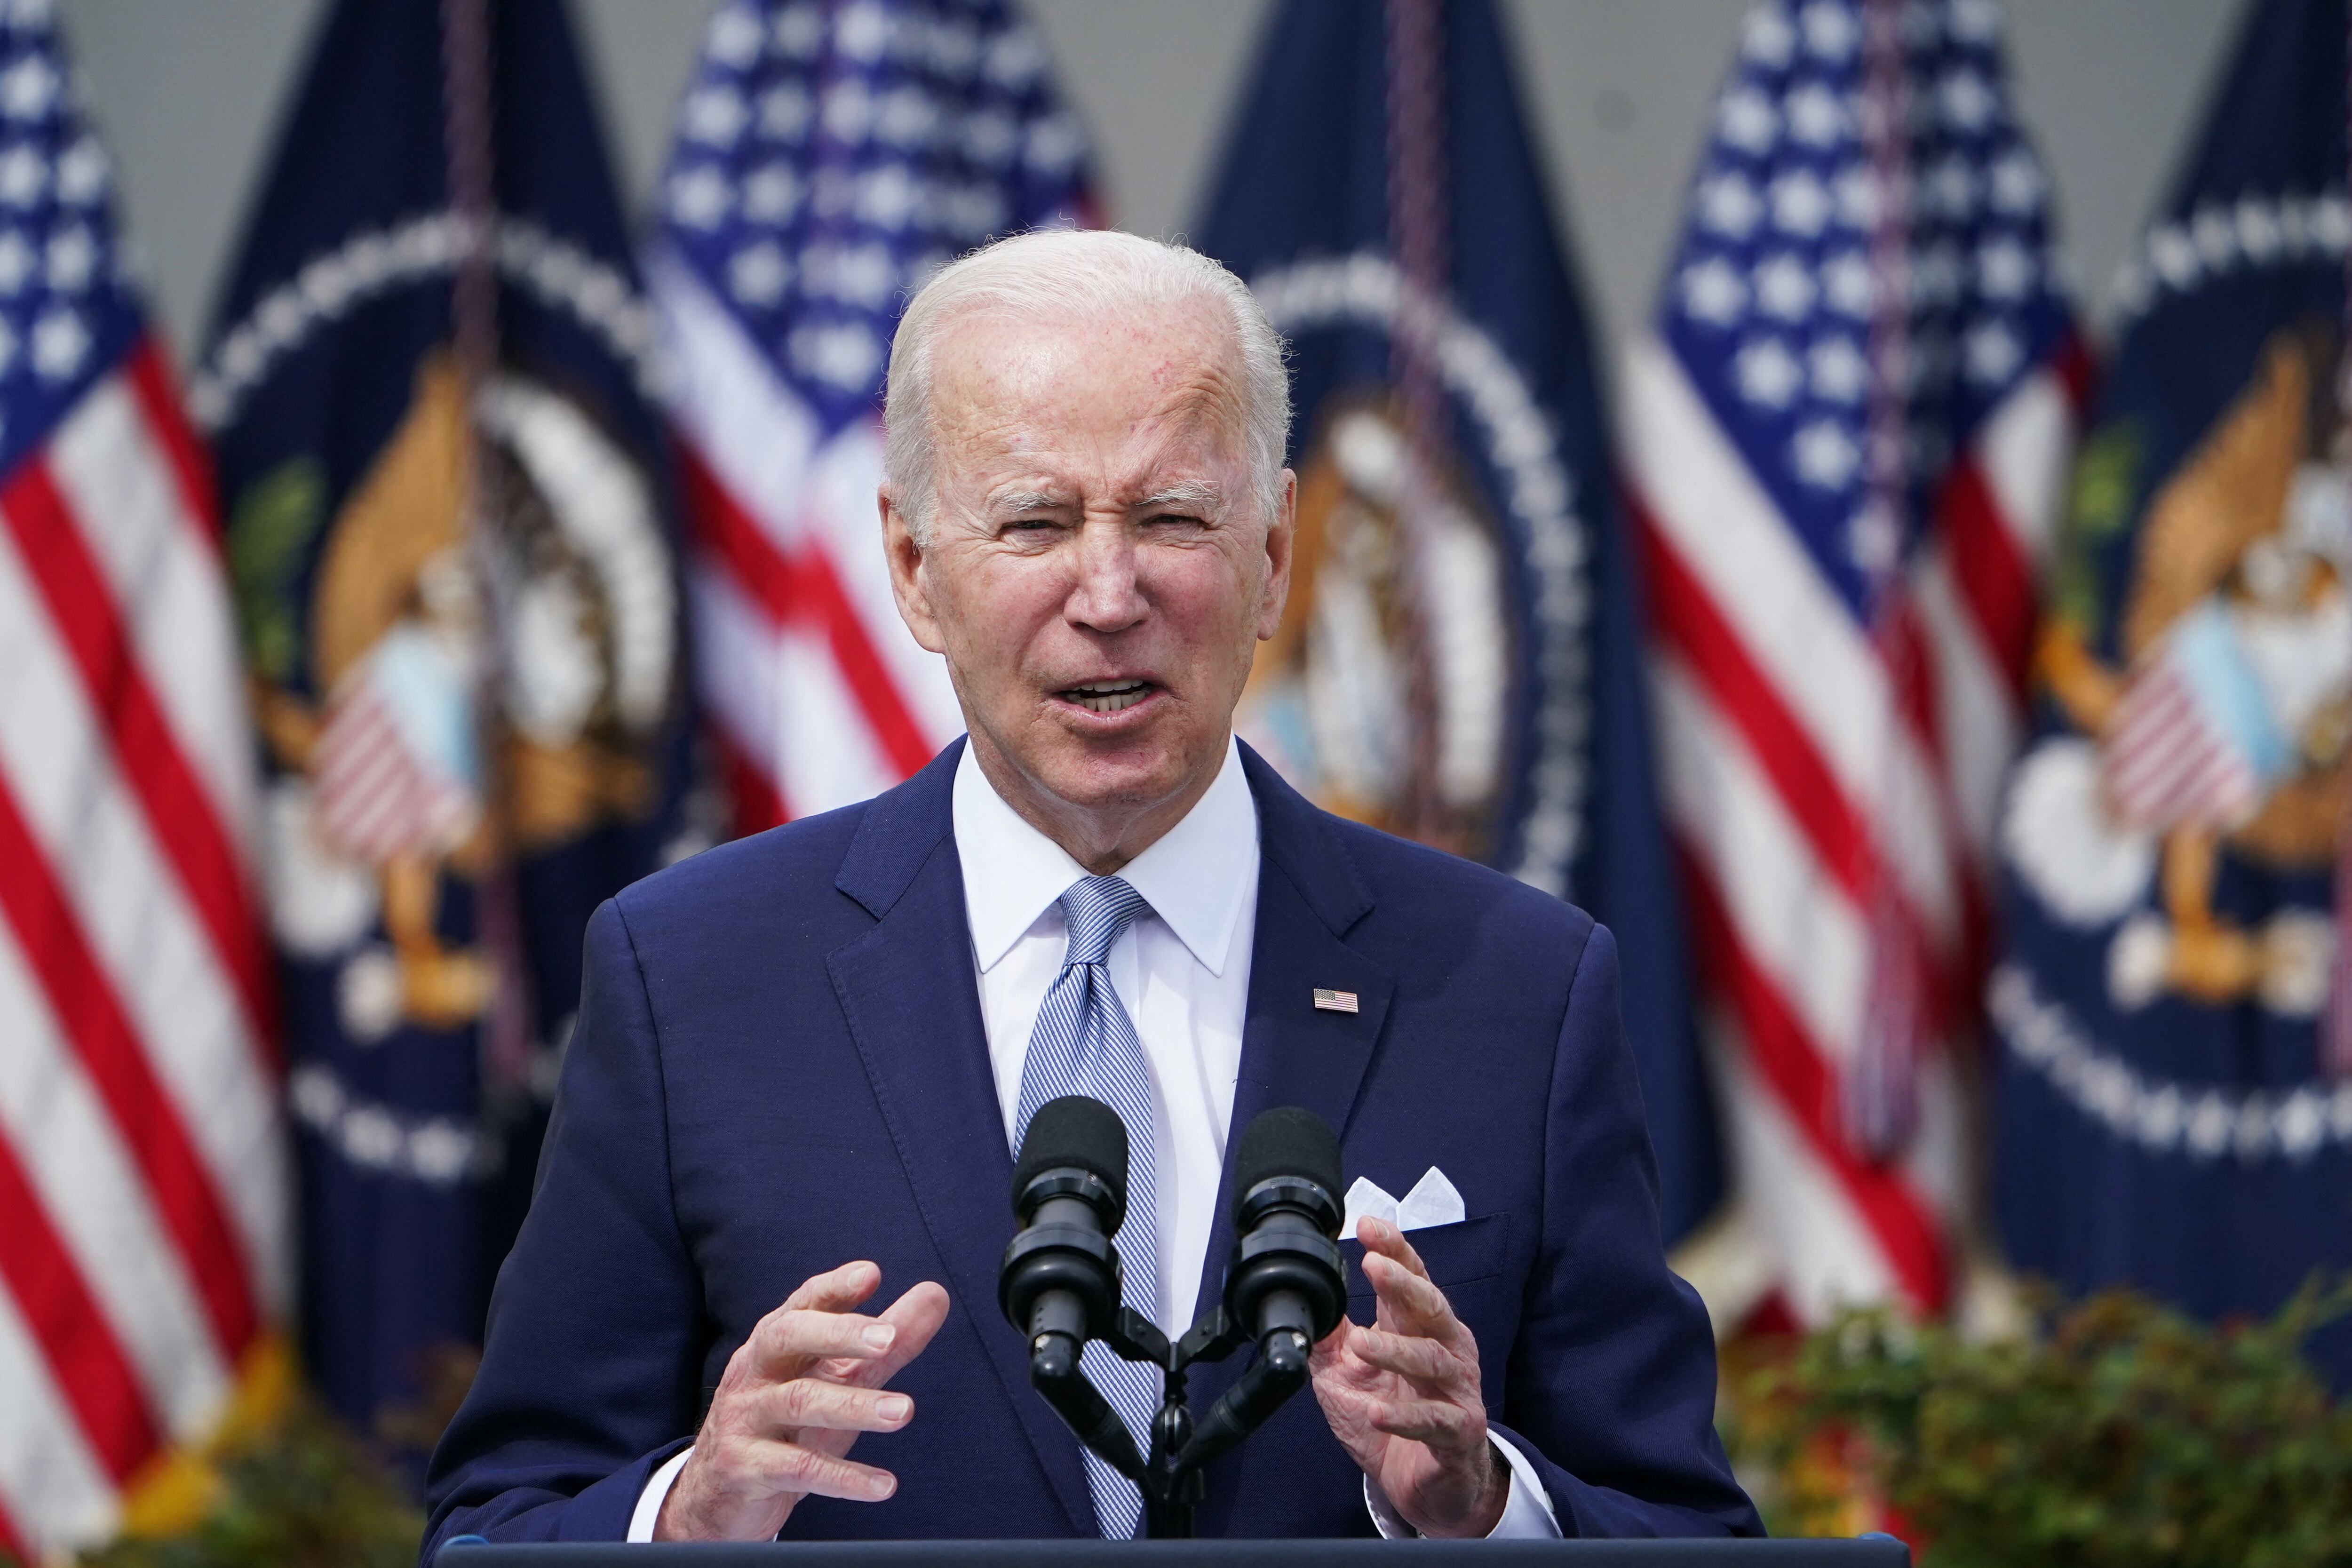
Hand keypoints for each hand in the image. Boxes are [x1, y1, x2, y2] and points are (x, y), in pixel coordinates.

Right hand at [655, 1262, 949, 1540]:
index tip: (871, 1275)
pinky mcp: (743, 1467)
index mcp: (776, 1342)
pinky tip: (885, 1485)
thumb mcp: (837, 1379)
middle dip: (839, 1332)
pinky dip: (844, 1478)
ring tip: (905, 1411)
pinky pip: (796, 1469)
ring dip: (856, 1406)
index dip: (835, 1288)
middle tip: (888, 1337)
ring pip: (800, 1401)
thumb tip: (936, 1294)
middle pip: (789, 1336)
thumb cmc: (786, 1424)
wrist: (717, 1493)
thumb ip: (886, 1343)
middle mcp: (755, 1371)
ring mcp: (744, 1418)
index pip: (804, 1303)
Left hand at [1308, 1218, 1506, 1537]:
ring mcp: (1455, 1391)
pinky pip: (1434, 1421)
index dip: (1394, 1249)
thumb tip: (1305, 1301)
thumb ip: (1330, 1338)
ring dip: (1395, 1349)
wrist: (1420, 1485)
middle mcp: (1444, 1350)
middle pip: (1430, 1307)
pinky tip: (1377, 1412)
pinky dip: (1405, 1416)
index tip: (1367, 1225)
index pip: (1411, 1278)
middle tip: (1373, 1266)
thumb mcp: (1345, 1374)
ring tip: (1360, 1343)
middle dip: (1403, 1283)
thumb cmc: (1389, 1419)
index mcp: (1417, 1328)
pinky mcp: (1458, 1432)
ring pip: (1432, 1360)